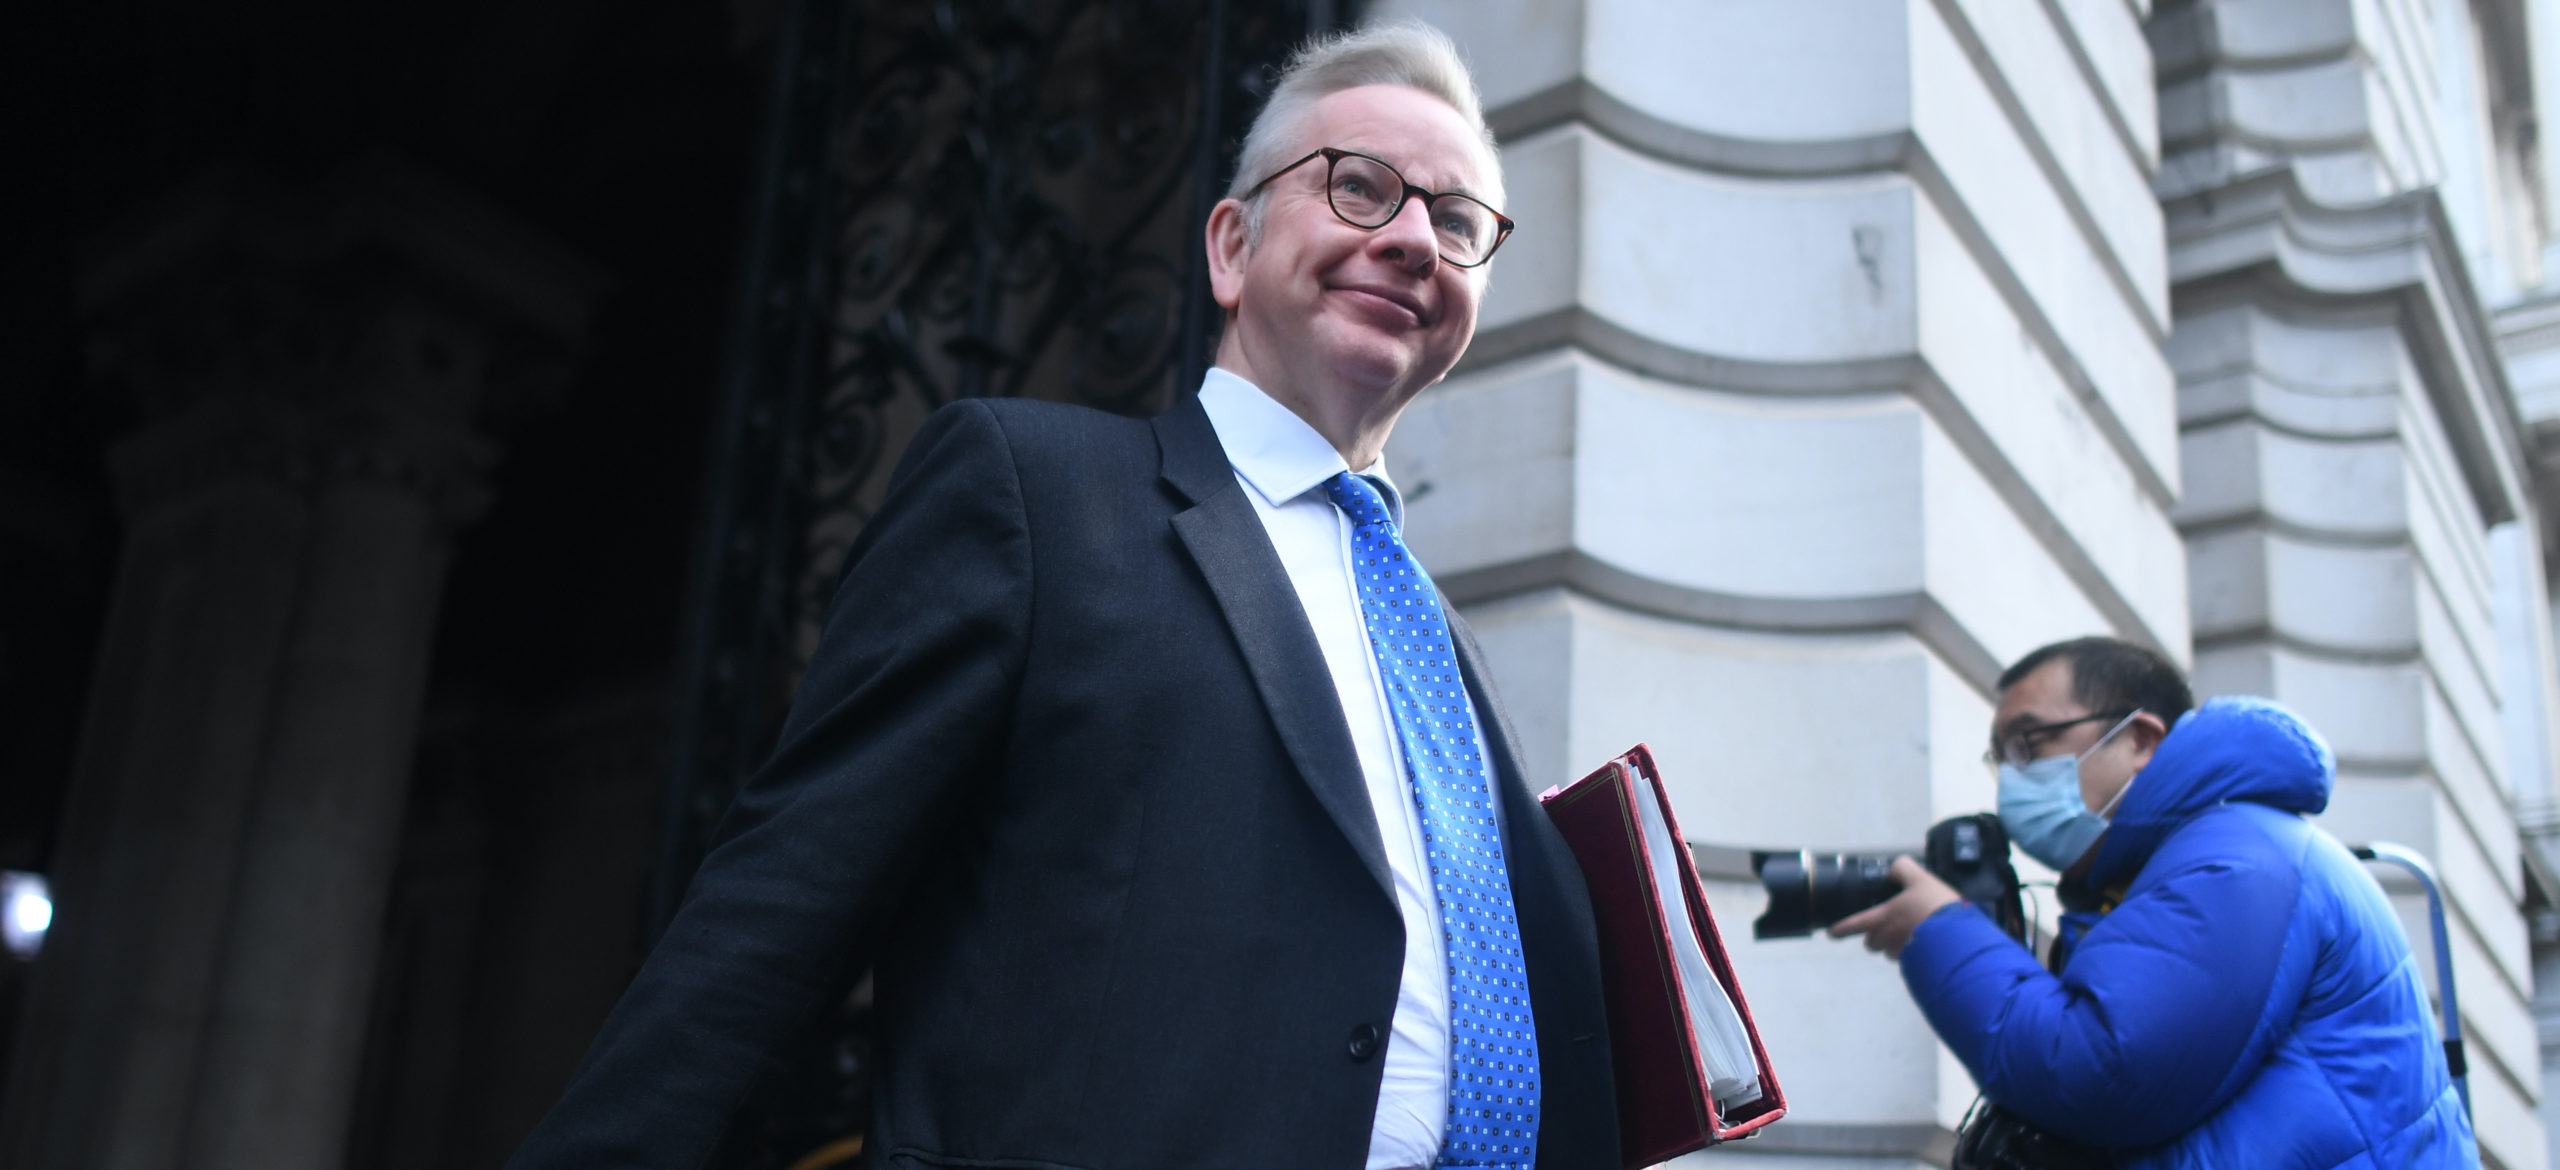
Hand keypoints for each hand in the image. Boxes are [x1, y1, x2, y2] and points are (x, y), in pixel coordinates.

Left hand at [1828, 856, 1962, 959]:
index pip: (1854, 925)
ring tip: (1912, 932)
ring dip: (1894, 945)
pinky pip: (1907, 959)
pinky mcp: (1916, 964)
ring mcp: (1901, 954)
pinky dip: (1912, 953)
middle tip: (1888, 926)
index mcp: (1884, 918)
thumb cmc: (1937, 907)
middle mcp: (1888, 939)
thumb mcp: (1920, 879)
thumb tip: (1894, 869)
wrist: (1960, 937)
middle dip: (1875, 936)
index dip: (1841, 929)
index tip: (1831, 933)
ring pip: (1889, 952)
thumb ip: (1903, 869)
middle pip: (1871, 942)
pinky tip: (1926, 943)